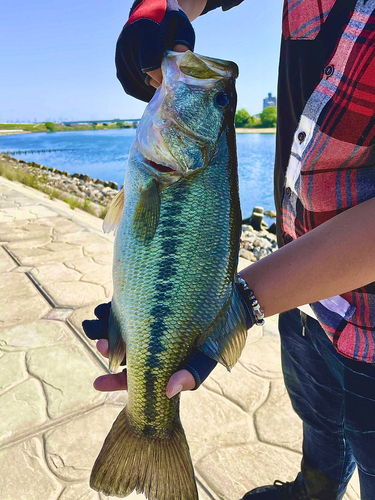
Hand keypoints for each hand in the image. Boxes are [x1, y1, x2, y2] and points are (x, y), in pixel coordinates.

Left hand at [82, 302, 216, 396]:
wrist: (233, 302)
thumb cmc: (220, 335)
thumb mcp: (209, 357)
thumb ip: (192, 375)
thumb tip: (168, 392)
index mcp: (164, 366)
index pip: (137, 379)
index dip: (117, 383)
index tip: (97, 382)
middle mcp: (156, 348)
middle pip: (126, 353)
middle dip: (109, 350)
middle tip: (99, 343)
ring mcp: (154, 326)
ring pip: (125, 331)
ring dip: (109, 328)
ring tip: (96, 321)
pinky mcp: (154, 306)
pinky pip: (132, 310)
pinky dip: (118, 310)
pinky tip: (107, 306)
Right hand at [115, 0, 194, 100]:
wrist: (152, 7)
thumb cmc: (170, 20)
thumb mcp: (182, 27)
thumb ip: (182, 46)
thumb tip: (180, 69)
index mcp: (145, 30)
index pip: (148, 64)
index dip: (159, 78)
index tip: (169, 83)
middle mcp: (129, 38)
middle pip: (140, 74)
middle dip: (153, 85)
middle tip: (166, 92)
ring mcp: (122, 47)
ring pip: (131, 79)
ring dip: (145, 90)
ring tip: (159, 95)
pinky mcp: (119, 56)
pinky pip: (124, 80)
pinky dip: (136, 90)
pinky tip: (147, 95)